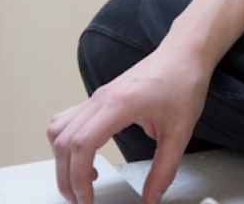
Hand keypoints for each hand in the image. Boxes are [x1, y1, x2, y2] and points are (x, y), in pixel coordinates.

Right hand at [46, 39, 209, 203]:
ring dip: (62, 160)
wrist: (184, 53)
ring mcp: (97, 96)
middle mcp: (101, 98)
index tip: (86, 199)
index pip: (83, 145)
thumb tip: (151, 198)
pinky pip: (66, 120)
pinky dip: (65, 142)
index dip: (79, 177)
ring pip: (59, 131)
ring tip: (79, 182)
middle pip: (64, 142)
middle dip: (67, 177)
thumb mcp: (180, 132)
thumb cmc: (183, 82)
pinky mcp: (98, 98)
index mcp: (120, 103)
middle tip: (80, 199)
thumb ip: (164, 169)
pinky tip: (82, 156)